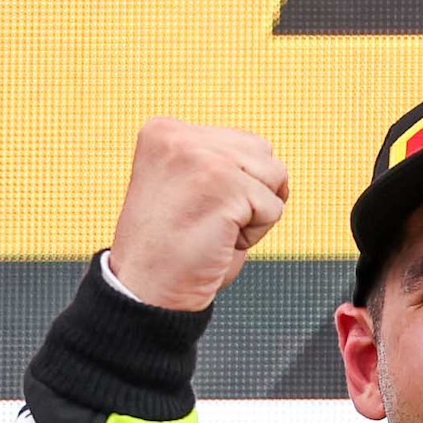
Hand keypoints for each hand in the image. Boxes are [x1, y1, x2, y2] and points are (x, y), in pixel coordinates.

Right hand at [105, 119, 289, 310]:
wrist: (147, 291)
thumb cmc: (170, 248)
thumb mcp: (188, 184)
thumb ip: (217, 159)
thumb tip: (275, 167)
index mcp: (164, 131)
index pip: (238, 142)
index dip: (233, 183)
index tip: (192, 207)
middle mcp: (180, 136)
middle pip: (262, 153)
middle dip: (249, 193)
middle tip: (206, 221)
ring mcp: (203, 157)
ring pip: (274, 175)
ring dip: (254, 212)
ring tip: (213, 229)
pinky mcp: (225, 184)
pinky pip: (274, 208)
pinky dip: (255, 234)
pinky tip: (218, 241)